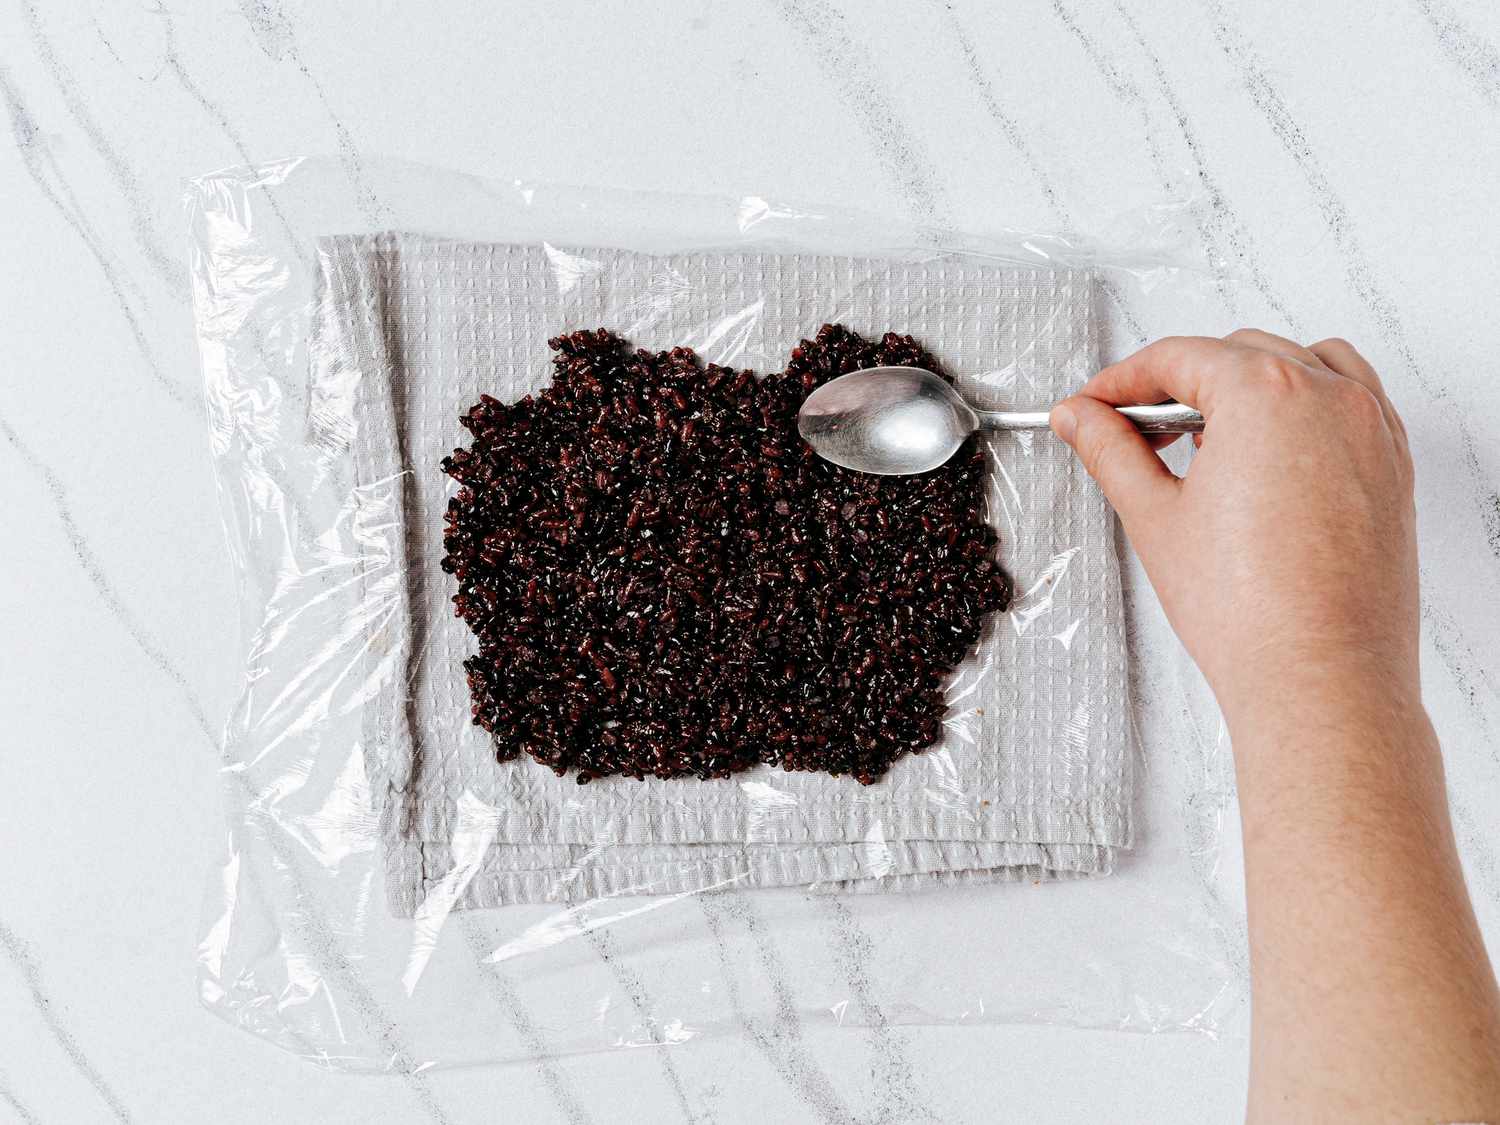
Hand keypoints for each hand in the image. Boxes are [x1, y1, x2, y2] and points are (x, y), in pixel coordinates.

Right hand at [1049, 330, 1416, 727]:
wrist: (1319, 678)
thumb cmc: (1251, 612)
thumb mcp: (1154, 517)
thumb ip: (1111, 451)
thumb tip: (1080, 418)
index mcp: (1266, 395)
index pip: (1178, 357)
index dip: (1121, 381)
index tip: (1093, 406)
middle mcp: (1329, 398)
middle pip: (1237, 354)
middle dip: (1177, 384)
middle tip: (1131, 431)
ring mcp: (1371, 429)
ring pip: (1300, 365)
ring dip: (1245, 385)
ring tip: (1202, 441)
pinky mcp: (1392, 465)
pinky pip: (1351, 400)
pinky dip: (1306, 404)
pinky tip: (1269, 450)